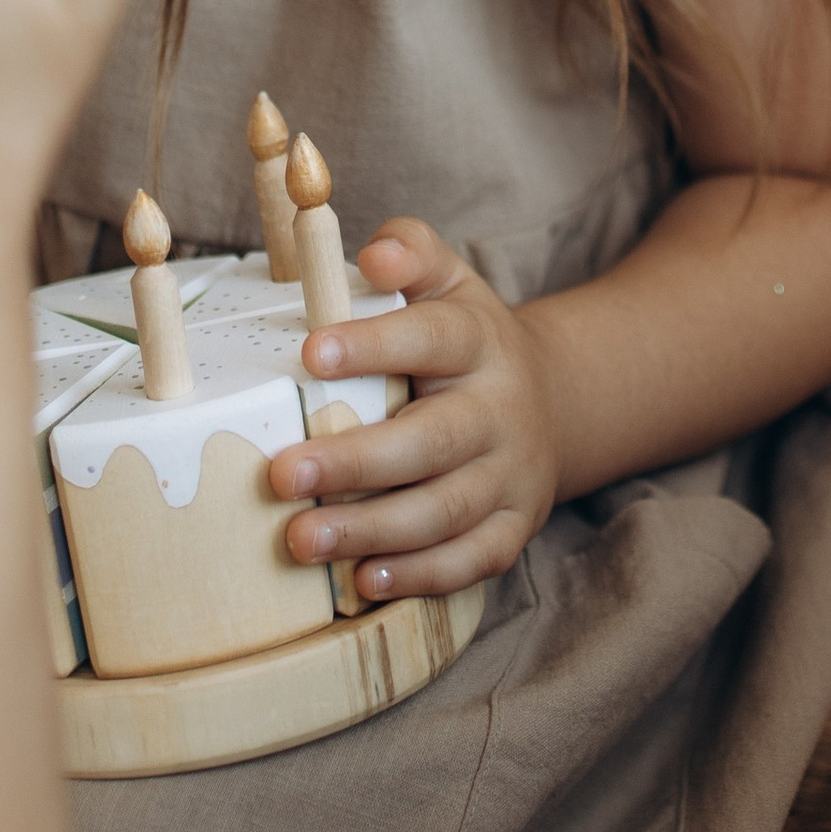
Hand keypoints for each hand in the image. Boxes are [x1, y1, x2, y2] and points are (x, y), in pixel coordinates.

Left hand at [271, 221, 558, 600]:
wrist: (550, 402)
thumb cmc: (464, 341)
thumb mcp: (447, 281)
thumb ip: (411, 251)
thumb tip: (374, 255)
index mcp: (480, 341)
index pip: (432, 338)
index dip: (374, 346)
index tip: (310, 353)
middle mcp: (501, 410)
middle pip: (434, 440)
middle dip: (357, 461)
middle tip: (281, 474)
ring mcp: (511, 475)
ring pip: (445, 510)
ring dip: (371, 530)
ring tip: (300, 539)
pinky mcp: (513, 528)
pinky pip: (469, 561)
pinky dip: (419, 575)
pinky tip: (363, 580)